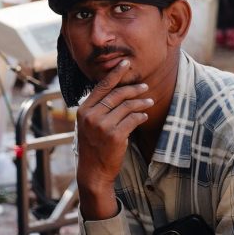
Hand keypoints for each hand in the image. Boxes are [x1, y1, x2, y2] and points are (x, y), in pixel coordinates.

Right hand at [75, 59, 152, 194]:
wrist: (93, 171)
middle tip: (145, 87)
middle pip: (117, 95)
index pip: (101, 86)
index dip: (115, 73)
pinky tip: (144, 115)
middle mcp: (91, 116)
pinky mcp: (115, 136)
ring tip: (149, 102)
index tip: (126, 63)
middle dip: (134, 89)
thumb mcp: (88, 125)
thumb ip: (97, 109)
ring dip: (141, 102)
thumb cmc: (93, 147)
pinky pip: (133, 119)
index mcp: (83, 110)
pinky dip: (140, 116)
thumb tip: (116, 91)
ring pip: (128, 106)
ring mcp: (103, 126)